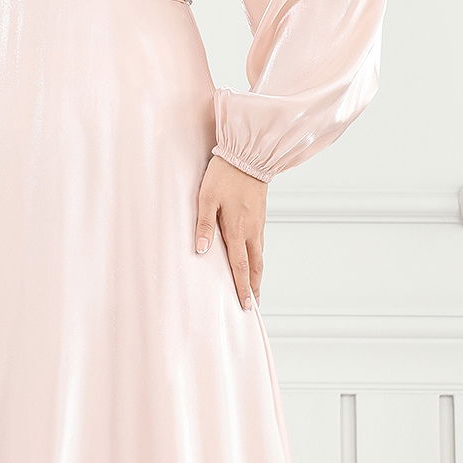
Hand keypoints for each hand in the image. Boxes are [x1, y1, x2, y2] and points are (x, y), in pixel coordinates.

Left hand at [195, 154, 266, 308]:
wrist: (249, 155)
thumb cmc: (224, 175)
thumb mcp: (207, 197)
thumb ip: (203, 224)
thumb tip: (200, 250)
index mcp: (237, 229)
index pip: (240, 266)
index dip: (242, 287)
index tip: (247, 306)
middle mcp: (252, 230)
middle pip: (255, 266)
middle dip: (254, 286)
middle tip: (254, 304)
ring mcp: (259, 222)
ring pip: (260, 254)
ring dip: (257, 273)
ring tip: (255, 287)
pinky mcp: (261, 214)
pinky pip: (261, 242)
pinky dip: (258, 257)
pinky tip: (254, 257)